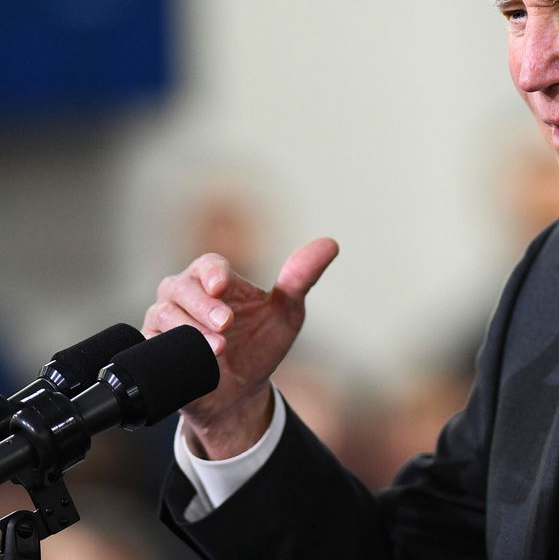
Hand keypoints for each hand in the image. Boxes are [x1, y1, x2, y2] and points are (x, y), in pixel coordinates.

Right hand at [142, 238, 338, 458]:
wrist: (240, 393)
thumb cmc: (260, 346)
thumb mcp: (287, 313)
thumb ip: (301, 279)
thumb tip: (330, 244)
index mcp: (217, 281)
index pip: (208, 265)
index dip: (212, 272)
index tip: (222, 285)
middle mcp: (186, 296)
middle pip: (182, 286)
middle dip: (203, 305)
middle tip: (226, 323)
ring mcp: (166, 322)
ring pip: (164, 314)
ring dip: (190, 330)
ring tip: (218, 348)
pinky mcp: (153, 349)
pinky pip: (149, 343)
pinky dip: (166, 348)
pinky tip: (188, 358)